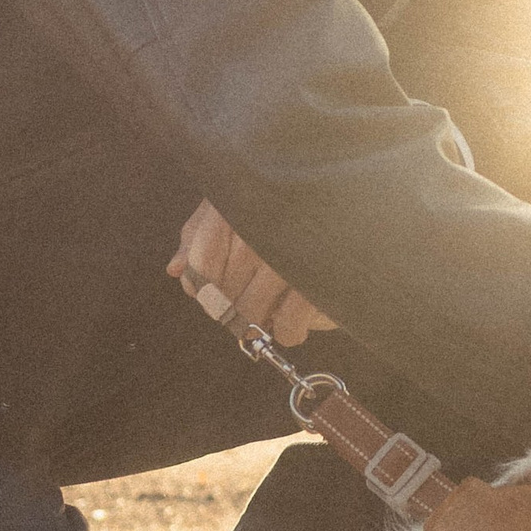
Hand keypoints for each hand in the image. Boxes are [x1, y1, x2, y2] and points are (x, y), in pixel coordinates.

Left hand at [165, 200, 336, 348]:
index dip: (202, 285)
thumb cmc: (290, 199)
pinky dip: (287, 332)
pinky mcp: (317, 282)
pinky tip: (294, 324)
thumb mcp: (239, 201)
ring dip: (257, 323)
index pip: (201, 263)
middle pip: (225, 293)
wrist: (356, 199)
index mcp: (236, 206)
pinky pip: (287, 325)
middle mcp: (258, 231)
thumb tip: (175, 270)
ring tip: (271, 314)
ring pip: (251, 313)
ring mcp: (287, 258)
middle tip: (249, 303)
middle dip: (231, 307)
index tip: (212, 291)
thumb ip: (201, 232)